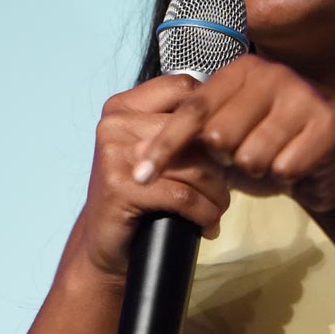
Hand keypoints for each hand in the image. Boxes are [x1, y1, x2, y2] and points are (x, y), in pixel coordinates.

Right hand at [78, 74, 230, 281]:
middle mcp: (115, 124)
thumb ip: (177, 125)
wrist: (104, 245)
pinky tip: (208, 225)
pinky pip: (183, 197)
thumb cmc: (139, 193)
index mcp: (123, 106)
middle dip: (220, 163)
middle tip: (224, 187)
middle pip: (195, 132)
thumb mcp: (153, 149)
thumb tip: (229, 112)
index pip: (184, 89)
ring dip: (217, 193)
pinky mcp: (120, 189)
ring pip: (194, 166)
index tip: (221, 144)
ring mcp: (115, 155)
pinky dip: (205, 213)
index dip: (212, 115)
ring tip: (219, 208)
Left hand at [134, 55, 334, 216]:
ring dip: (256, 170)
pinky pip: (284, 166)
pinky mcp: (329, 124)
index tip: (140, 175)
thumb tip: (137, 154)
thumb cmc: (267, 148)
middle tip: (242, 159)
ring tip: (270, 161)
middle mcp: (272, 74)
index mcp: (240, 70)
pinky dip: (284, 176)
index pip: (192, 110)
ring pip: (251, 155)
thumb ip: (188, 139)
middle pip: (219, 135)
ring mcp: (303, 95)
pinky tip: (295, 167)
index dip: (165, 145)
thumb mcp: (224, 140)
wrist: (327, 165)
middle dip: (225, 160)